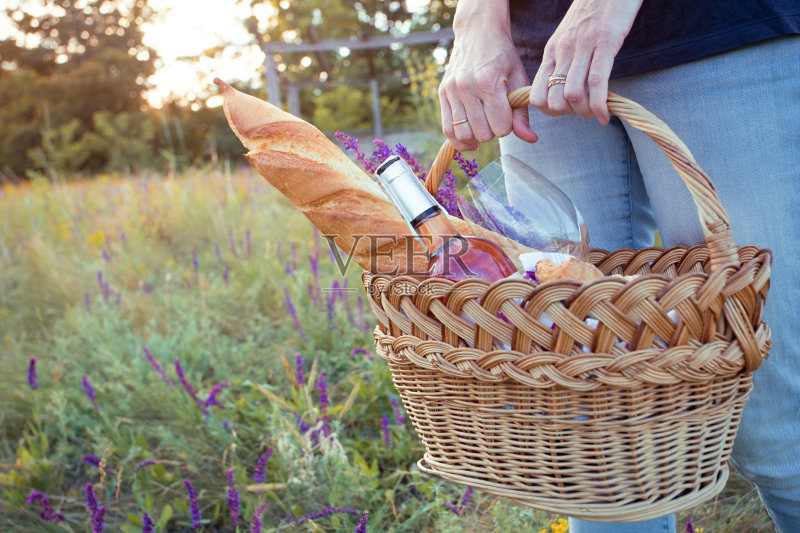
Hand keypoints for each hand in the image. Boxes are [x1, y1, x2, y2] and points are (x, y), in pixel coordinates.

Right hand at [439, 0, 537, 151]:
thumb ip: (522, 112)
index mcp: (489, 82)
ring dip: (476, 135)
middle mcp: (467, 87)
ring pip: (464, 134)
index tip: (508, 115)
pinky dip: (459, 139)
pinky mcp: (442, 93)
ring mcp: (452, 91)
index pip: (501, 128)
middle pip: (483, 134)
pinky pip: (448, 129)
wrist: (477, 32)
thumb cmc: (502, 57)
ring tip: (483, 124)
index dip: (507, 126)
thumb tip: (530, 139)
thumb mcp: (518, 80)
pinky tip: (470, 137)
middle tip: (495, 117)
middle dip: (492, 131)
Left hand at [530, 0, 641, 124]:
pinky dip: (599, 105)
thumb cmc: (593, 14)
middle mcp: (563, 51)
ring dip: (585, 112)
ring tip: (595, 113)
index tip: (565, 112)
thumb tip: (564, 90)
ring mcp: (583, 47)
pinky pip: (597, 82)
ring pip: (573, 94)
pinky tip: (605, 114)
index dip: (548, 112)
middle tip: (583, 112)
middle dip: (568, 114)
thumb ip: (564, 60)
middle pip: (554, 100)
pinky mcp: (605, 43)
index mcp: (552, 51)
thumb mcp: (568, 37)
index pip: (536, 94)